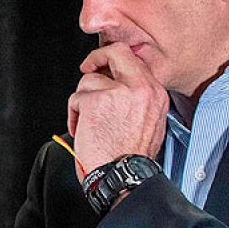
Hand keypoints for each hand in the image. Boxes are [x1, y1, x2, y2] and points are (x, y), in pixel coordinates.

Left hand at [67, 43, 166, 178]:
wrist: (124, 174)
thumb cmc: (130, 155)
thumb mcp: (149, 120)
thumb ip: (137, 97)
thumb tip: (116, 82)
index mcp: (155, 92)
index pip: (135, 60)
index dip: (115, 59)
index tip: (105, 65)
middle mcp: (140, 88)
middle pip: (115, 52)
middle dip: (96, 58)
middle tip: (87, 67)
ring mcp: (118, 92)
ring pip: (89, 81)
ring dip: (83, 101)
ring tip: (89, 122)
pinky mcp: (95, 101)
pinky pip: (76, 98)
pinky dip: (73, 114)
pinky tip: (83, 129)